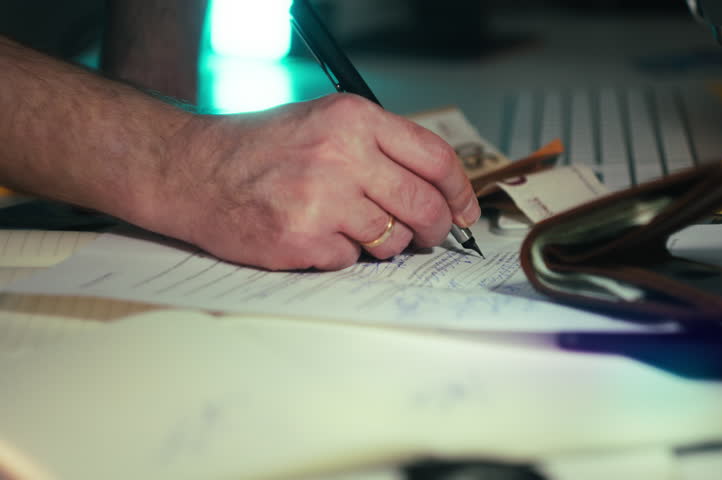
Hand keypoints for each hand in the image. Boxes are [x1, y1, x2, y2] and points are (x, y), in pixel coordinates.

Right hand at [149, 94, 480, 270]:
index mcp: (353, 120)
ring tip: (354, 228)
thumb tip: (435, 188)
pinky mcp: (301, 240)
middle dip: (435, 229)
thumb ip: (380, 149)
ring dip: (385, 244)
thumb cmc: (258, 149)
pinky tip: (315, 236)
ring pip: (392, 241)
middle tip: (430, 235)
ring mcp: (321, 200)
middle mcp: (341, 156)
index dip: (460, 191)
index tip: (465, 210)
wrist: (192, 170)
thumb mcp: (324, 123)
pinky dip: (341, 255)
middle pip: (424, 207)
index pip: (435, 158)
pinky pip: (350, 261)